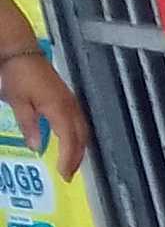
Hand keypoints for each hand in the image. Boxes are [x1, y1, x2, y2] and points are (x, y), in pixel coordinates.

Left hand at [1, 46, 88, 181]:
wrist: (21, 51)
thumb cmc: (18, 74)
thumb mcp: (18, 102)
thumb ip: (29, 125)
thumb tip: (36, 147)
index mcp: (60, 109)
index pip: (70, 141)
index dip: (68, 160)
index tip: (63, 175)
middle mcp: (70, 107)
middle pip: (81, 138)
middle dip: (77, 158)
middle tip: (68, 174)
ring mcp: (72, 101)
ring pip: (83, 131)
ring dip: (79, 148)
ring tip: (71, 162)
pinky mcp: (69, 97)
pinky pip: (80, 122)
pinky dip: (78, 136)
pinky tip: (71, 141)